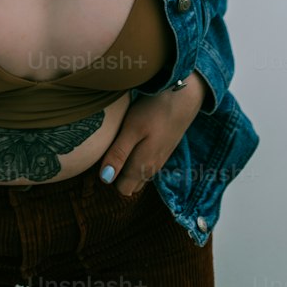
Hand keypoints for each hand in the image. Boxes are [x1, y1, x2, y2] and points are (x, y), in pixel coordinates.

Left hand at [98, 72, 207, 197]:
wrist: (183, 96)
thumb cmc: (154, 110)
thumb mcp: (132, 129)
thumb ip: (119, 154)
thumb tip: (105, 178)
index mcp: (142, 168)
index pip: (122, 189)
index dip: (110, 177)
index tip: (103, 159)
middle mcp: (152, 169)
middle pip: (131, 185)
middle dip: (118, 175)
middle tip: (110, 151)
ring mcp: (160, 160)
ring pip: (139, 175)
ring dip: (128, 166)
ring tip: (120, 144)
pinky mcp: (164, 150)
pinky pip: (147, 165)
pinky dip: (138, 158)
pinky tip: (135, 140)